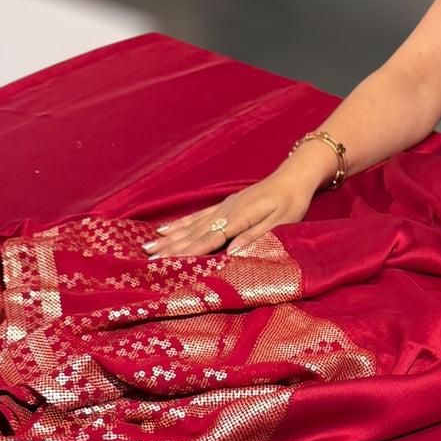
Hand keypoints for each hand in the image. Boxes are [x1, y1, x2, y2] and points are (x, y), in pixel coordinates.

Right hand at [143, 161, 320, 258]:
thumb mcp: (281, 222)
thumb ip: (256, 236)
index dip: (187, 252)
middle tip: (147, 259)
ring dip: (169, 237)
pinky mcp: (224, 205)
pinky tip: (165, 229)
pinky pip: (197, 216)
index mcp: (239, 218)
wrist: (293, 177)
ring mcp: (222, 207)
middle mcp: (225, 211)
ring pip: (191, 225)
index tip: (167, 262)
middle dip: (170, 247)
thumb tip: (233, 252)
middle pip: (194, 233)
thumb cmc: (291, 203)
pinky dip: (180, 224)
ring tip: (148, 246)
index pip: (209, 239)